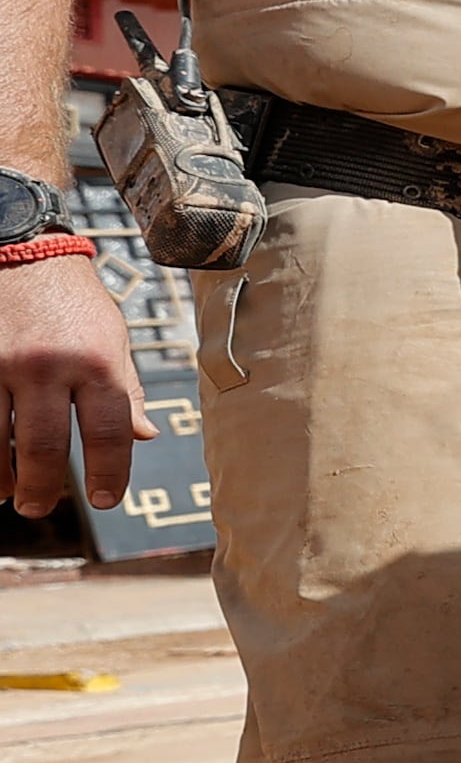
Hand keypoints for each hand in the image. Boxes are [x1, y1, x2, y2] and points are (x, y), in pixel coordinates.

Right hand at [0, 250, 137, 513]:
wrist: (23, 253)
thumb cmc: (75, 303)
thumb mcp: (114, 339)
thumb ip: (126, 390)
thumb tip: (145, 436)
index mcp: (97, 362)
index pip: (109, 432)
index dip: (110, 473)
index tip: (106, 500)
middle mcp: (48, 365)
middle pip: (46, 445)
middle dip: (43, 487)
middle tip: (39, 509)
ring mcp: (0, 362)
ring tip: (7, 493)